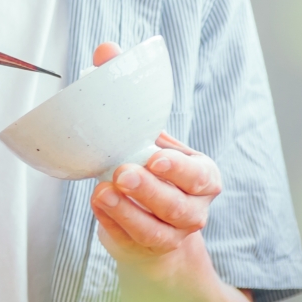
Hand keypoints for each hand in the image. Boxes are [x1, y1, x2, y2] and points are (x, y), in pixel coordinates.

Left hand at [87, 41, 223, 272]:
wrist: (154, 226)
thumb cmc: (151, 169)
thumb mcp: (146, 134)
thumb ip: (128, 93)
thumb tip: (108, 50)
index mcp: (202, 177)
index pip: (199, 175)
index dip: (179, 169)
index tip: (156, 158)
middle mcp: (194, 209)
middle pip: (179, 206)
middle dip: (150, 191)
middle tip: (123, 174)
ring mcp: (172, 235)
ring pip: (155, 230)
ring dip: (128, 212)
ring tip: (103, 192)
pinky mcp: (147, 251)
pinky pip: (131, 242)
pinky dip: (113, 224)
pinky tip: (99, 206)